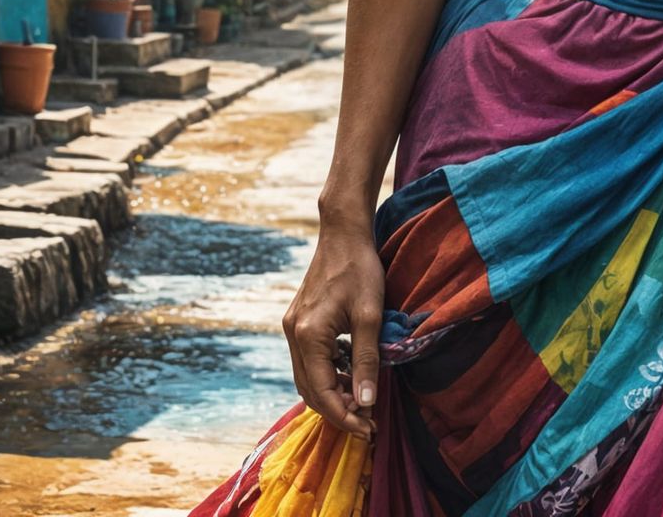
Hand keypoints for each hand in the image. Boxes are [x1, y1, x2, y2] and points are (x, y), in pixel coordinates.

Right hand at [283, 222, 384, 439]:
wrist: (343, 234)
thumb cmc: (359, 269)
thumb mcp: (370, 315)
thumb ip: (366, 360)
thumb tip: (365, 403)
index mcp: (307, 336)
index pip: (321, 392)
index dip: (344, 416)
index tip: (368, 429)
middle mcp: (293, 335)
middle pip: (310, 390)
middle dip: (337, 409)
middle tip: (367, 420)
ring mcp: (292, 328)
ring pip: (307, 377)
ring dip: (332, 392)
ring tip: (361, 398)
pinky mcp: (298, 322)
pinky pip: (309, 360)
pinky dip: (328, 373)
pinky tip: (350, 372)